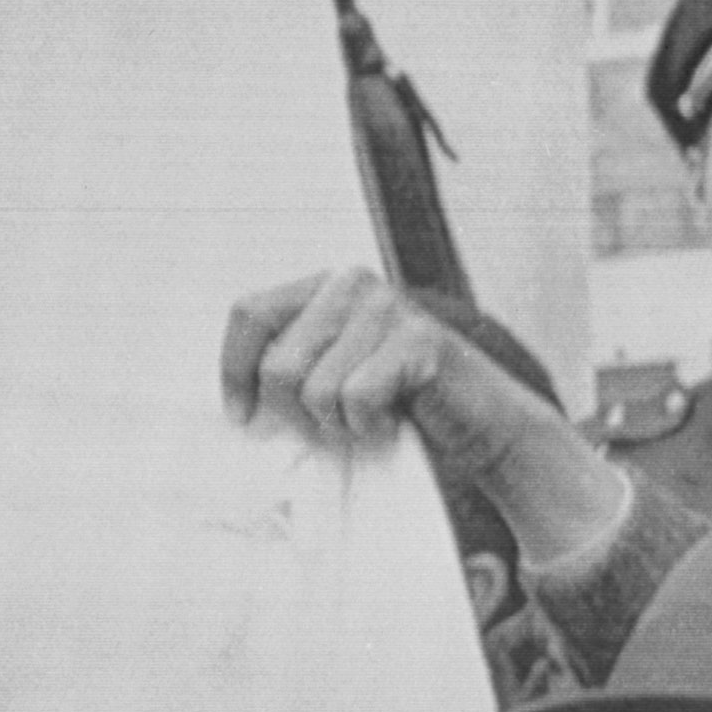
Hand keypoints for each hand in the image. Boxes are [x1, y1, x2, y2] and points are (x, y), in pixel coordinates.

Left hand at [221, 269, 466, 452]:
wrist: (479, 422)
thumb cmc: (397, 404)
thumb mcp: (331, 372)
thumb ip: (291, 364)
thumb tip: (233, 402)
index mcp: (322, 286)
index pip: (250, 313)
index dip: (235, 370)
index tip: (242, 416)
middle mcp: (351, 284)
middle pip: (280, 365)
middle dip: (297, 415)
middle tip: (331, 426)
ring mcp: (388, 307)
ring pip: (317, 390)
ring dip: (339, 425)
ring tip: (366, 420)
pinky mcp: (418, 340)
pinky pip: (358, 400)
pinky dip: (369, 427)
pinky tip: (391, 421)